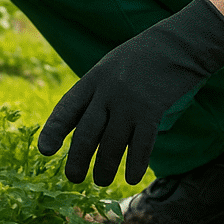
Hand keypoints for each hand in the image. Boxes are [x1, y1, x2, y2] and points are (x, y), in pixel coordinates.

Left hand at [37, 0, 223, 185]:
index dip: (54, 131)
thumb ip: (98, 93)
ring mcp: (129, 102)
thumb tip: (86, 130)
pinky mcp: (152, 111)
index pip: (67, 108)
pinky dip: (134, 164)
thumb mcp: (112, 67)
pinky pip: (140, 146)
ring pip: (110, 145)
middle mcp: (107, 91)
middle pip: (86, 134)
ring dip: (104, 168)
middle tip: (73, 177)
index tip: (45, 151)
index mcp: (94, 78)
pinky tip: (132, 177)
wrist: (179, 43)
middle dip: (77, 160)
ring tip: (101, 180)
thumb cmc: (144, 57)